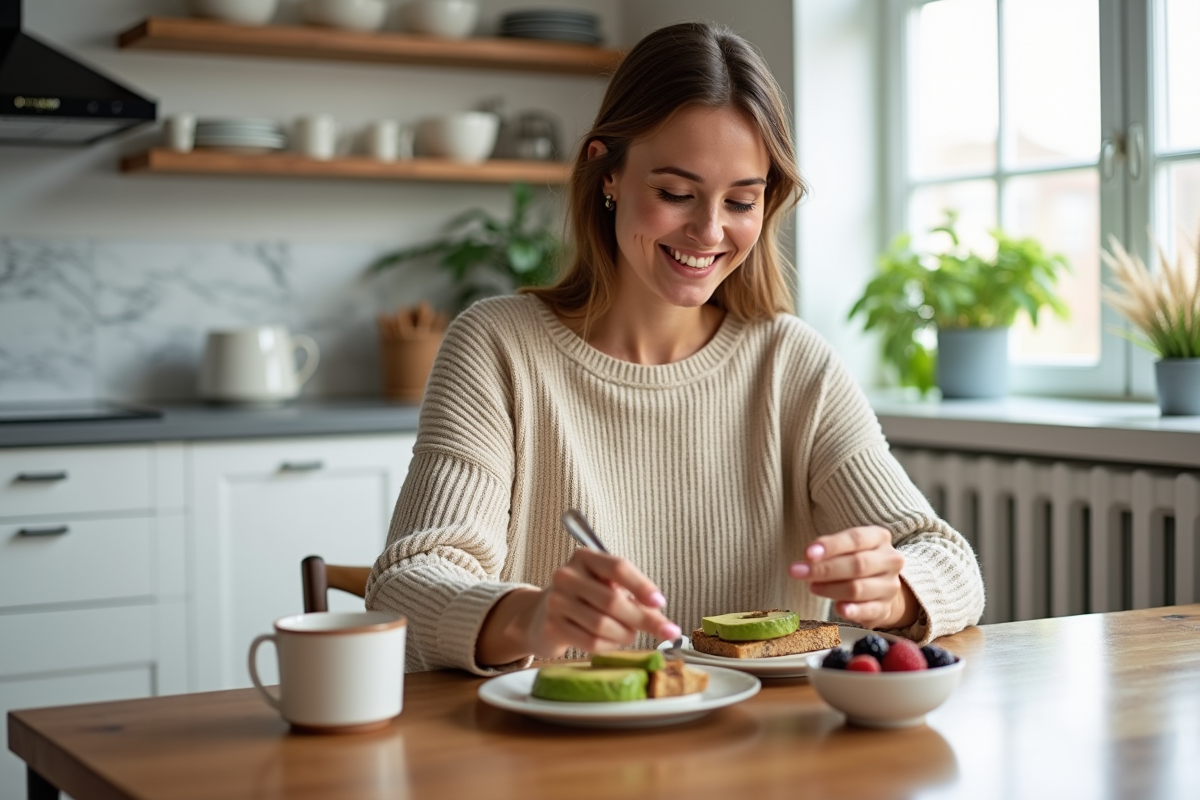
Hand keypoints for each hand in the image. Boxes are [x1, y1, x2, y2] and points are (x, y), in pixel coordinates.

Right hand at [478, 549, 680, 663]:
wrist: (541, 616)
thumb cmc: (584, 599)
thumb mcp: (608, 588)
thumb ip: (635, 599)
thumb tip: (664, 623)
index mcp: (585, 557)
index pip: (618, 567)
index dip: (642, 586)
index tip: (660, 603)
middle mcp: (567, 575)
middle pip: (612, 600)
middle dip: (643, 619)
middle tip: (664, 631)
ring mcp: (556, 601)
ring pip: (603, 625)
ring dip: (625, 634)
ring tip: (629, 634)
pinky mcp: (552, 626)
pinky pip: (591, 642)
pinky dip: (610, 646)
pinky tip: (612, 642)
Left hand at [787, 525, 918, 629]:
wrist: (880, 587)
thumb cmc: (855, 560)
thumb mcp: (845, 547)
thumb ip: (829, 548)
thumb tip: (809, 556)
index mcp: (879, 537)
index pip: (856, 539)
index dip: (831, 546)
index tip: (807, 554)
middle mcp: (889, 560)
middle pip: (857, 564)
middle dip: (824, 569)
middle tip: (797, 572)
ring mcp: (890, 586)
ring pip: (858, 588)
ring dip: (830, 589)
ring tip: (812, 586)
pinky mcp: (885, 608)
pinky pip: (868, 610)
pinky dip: (852, 610)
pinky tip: (839, 609)